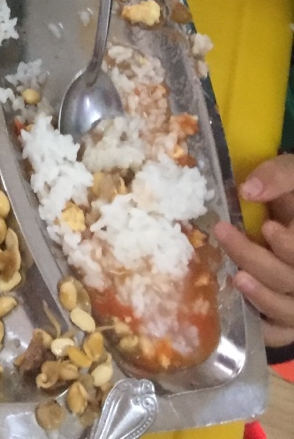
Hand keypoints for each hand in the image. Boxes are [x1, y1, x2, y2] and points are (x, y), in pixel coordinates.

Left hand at [215, 156, 293, 347]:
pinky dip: (262, 326)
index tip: (268, 228)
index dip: (289, 245)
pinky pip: (279, 332)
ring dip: (262, 296)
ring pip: (288, 310)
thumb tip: (249, 190)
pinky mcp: (289, 319)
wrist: (287, 219)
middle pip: (290, 278)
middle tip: (222, 231)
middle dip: (256, 258)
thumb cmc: (291, 194)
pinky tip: (239, 309)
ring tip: (236, 276)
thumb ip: (278, 176)